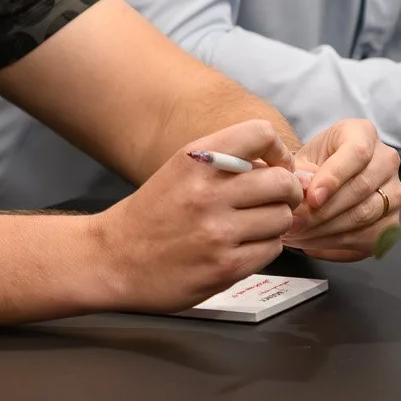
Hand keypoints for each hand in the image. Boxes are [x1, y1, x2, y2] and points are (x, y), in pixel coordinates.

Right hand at [94, 119, 303, 310]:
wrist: (113, 259)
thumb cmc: (151, 214)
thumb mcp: (180, 171)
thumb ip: (228, 163)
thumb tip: (286, 168)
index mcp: (195, 160)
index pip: (260, 133)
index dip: (277, 151)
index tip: (274, 166)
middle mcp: (207, 191)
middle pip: (282, 181)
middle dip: (286, 192)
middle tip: (274, 201)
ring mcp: (217, 231)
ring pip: (282, 218)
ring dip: (274, 224)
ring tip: (252, 227)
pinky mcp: (225, 266)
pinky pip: (272, 249)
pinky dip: (264, 248)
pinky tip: (242, 247)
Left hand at [284, 119, 400, 260]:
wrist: (328, 176)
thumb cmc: (313, 162)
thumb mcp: (302, 158)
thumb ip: (300, 172)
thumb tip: (302, 191)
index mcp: (363, 133)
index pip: (357, 153)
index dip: (334, 178)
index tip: (311, 198)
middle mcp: (387, 160)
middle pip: (361, 188)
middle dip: (324, 211)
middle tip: (294, 224)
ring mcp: (395, 191)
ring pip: (365, 216)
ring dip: (327, 231)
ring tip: (297, 236)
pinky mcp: (393, 220)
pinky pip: (369, 238)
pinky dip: (338, 244)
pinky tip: (312, 244)